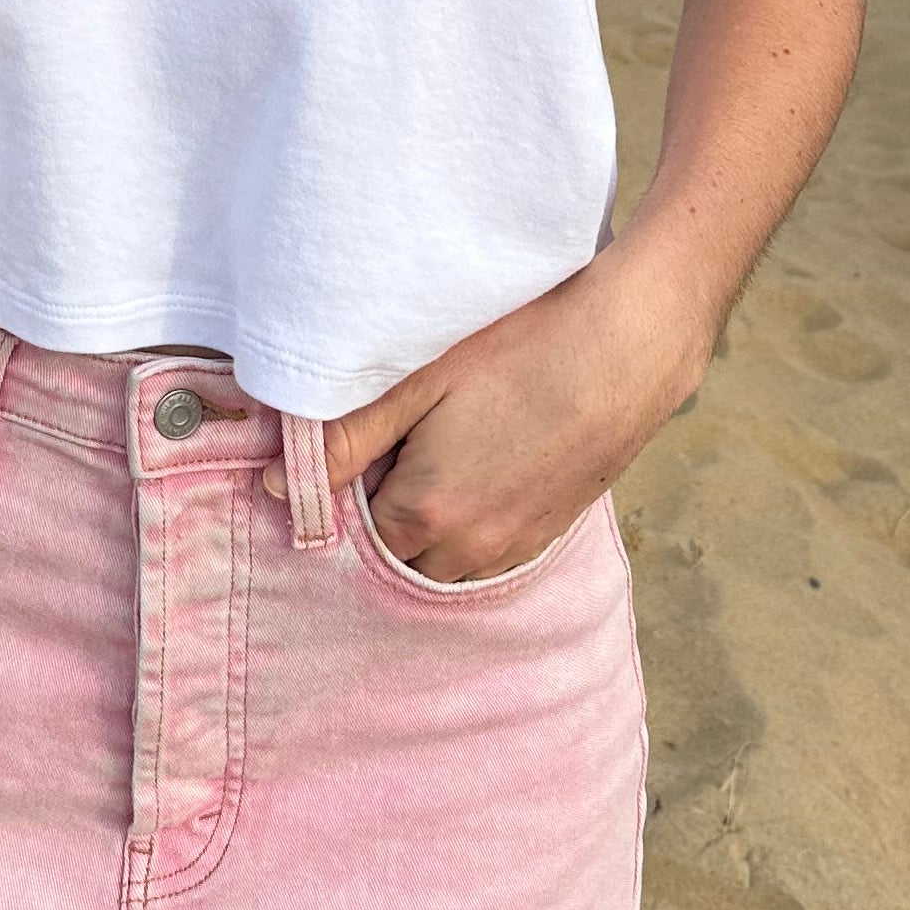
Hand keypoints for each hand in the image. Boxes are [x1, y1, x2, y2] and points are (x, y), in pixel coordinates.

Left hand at [308, 239, 718, 583]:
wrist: (632, 344)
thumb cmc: (523, 348)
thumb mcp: (420, 381)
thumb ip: (345, 438)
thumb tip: (277, 485)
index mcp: (426, 514)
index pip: (351, 538)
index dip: (343, 495)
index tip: (350, 451)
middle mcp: (470, 549)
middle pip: (397, 560)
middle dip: (382, 520)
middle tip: (389, 453)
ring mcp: (517, 545)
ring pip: (447, 565)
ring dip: (429, 532)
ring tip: (434, 460)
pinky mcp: (553, 531)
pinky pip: (492, 556)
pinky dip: (470, 532)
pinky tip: (479, 472)